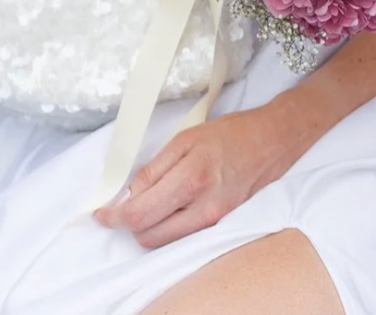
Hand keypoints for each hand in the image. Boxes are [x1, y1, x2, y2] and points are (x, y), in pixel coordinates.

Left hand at [93, 104, 309, 247]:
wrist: (273, 140)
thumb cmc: (231, 134)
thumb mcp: (185, 139)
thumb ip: (153, 170)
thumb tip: (129, 195)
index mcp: (191, 180)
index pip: (140, 214)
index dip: (114, 217)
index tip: (102, 213)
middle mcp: (204, 209)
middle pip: (148, 237)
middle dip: (130, 224)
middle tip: (122, 206)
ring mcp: (215, 221)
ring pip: (164, 241)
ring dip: (149, 227)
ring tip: (148, 203)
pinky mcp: (222, 224)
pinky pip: (183, 236)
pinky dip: (168, 226)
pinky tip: (168, 207)